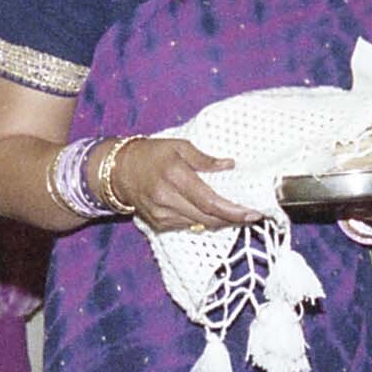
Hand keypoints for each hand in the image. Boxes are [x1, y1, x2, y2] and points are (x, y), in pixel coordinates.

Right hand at [107, 137, 254, 232]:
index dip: (233, 211)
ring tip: (235, 213)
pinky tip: (211, 213)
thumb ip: (204, 159)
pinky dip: (203, 220)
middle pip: (207, 218)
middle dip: (232, 219)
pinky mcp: (158, 224)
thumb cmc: (151, 154)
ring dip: (219, 221)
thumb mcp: (179, 146)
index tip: (252, 213)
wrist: (119, 171)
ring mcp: (161, 215)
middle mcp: (166, 199)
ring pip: (199, 225)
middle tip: (252, 215)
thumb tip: (229, 166)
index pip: (209, 201)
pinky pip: (188, 225)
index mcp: (174, 176)